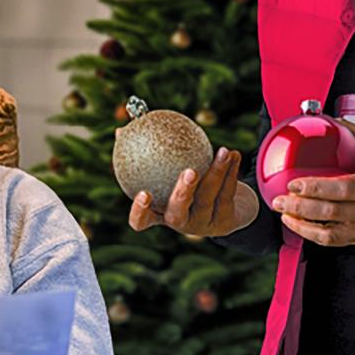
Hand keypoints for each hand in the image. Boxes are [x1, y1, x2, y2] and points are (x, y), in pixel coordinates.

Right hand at [127, 147, 259, 236]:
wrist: (229, 209)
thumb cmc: (190, 183)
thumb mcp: (169, 169)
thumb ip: (146, 153)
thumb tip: (121, 129)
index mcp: (161, 214)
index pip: (143, 221)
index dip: (140, 212)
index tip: (143, 193)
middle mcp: (181, 223)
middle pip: (178, 213)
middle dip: (183, 193)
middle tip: (190, 171)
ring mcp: (204, 225)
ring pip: (209, 197)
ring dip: (217, 171)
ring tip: (222, 150)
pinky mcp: (225, 222)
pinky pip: (228, 193)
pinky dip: (231, 171)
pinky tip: (233, 153)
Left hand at [270, 120, 354, 245]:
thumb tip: (330, 120)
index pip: (342, 190)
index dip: (316, 188)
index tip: (295, 182)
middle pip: (331, 214)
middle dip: (300, 208)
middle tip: (280, 200)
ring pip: (330, 234)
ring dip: (303, 227)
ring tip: (285, 216)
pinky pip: (336, 241)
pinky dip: (315, 236)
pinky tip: (301, 226)